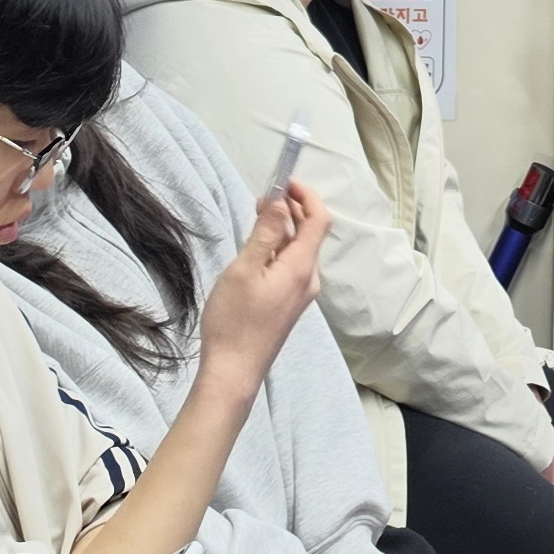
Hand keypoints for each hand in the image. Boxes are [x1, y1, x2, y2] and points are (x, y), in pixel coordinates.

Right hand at [197, 180, 330, 386]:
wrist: (234, 373)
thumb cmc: (234, 321)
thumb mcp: (244, 269)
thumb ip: (265, 234)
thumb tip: (281, 202)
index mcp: (301, 267)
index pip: (319, 219)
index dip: (305, 195)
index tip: (283, 181)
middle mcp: (308, 279)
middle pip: (310, 233)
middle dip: (291, 209)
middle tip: (261, 199)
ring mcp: (300, 294)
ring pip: (298, 250)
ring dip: (282, 229)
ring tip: (255, 221)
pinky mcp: (289, 305)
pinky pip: (290, 267)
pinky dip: (277, 250)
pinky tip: (255, 252)